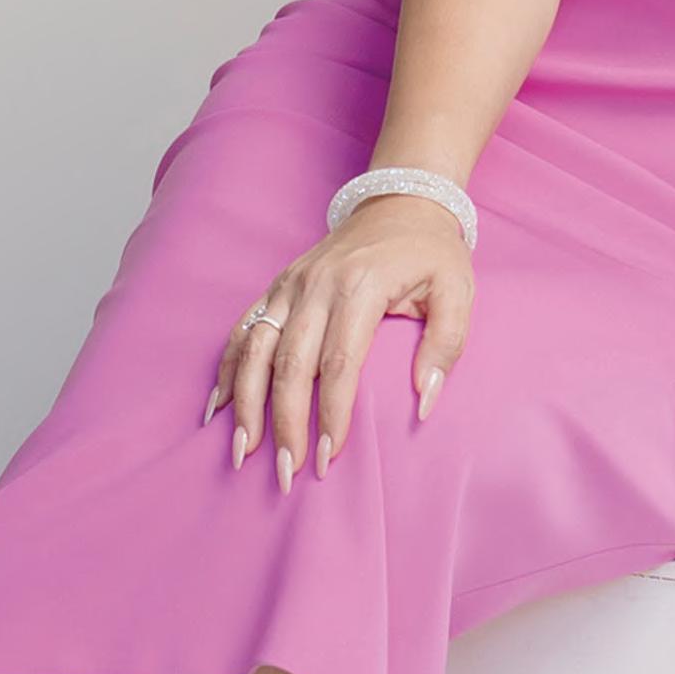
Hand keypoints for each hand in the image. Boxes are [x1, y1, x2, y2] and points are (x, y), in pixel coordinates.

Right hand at [204, 197, 474, 493]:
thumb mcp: (458, 291)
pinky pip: (242, 330)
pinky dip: (226, 369)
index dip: (331, 413)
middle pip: (291, 363)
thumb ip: (446, 345)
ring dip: (245, 402)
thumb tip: (425, 400)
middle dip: (284, 421)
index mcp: (361, 287)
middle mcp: (316, 285)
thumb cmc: (431, 253)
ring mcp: (289, 285)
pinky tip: (216, 407)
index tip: (329, 457)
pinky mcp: (276, 286)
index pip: (339, 362)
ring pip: (255, 348)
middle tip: (286, 472)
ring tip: (242, 450)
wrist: (399, 201)